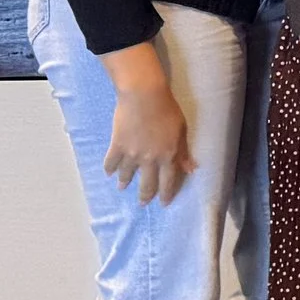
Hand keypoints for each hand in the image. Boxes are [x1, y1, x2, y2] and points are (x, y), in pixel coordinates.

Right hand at [98, 42, 193, 204]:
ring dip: (124, 182)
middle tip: (142, 203)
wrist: (144, 96)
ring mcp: (132, 154)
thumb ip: (184, 152)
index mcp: (168, 156)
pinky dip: (109, 168)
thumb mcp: (182, 131)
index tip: (163, 203)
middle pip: (147, 183)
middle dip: (145, 196)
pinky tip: (109, 173)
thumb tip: (191, 170)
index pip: (168, 181)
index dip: (166, 194)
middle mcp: (150, 159)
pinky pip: (111, 162)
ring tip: (121, 187)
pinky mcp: (117, 145)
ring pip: (127, 174)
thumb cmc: (167, 110)